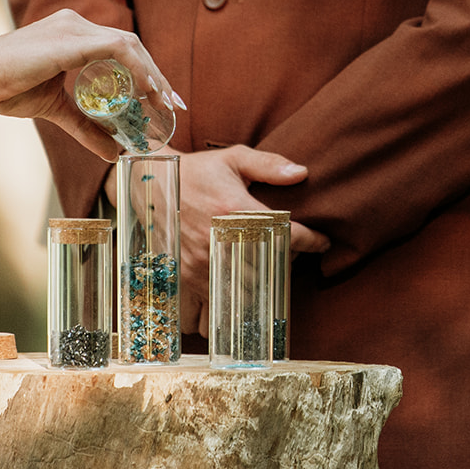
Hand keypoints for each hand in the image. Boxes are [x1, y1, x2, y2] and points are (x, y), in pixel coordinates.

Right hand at [0, 9, 183, 158]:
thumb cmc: (5, 87)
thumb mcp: (56, 110)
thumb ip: (86, 127)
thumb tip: (112, 152)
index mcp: (73, 34)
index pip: (122, 48)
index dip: (147, 73)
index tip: (164, 100)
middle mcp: (76, 24)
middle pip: (132, 45)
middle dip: (157, 75)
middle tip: (174, 105)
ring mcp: (73, 28)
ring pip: (129, 44)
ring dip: (151, 74)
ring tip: (163, 102)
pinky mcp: (68, 41)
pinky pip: (116, 49)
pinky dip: (136, 70)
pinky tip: (145, 92)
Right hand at [106, 145, 330, 329]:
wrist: (148, 183)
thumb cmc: (195, 170)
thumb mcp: (232, 158)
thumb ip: (269, 164)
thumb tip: (303, 172)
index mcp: (235, 208)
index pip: (287, 232)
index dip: (311, 240)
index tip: (322, 241)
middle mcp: (219, 240)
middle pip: (270, 268)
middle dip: (286, 264)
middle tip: (288, 255)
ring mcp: (201, 263)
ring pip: (244, 294)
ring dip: (259, 290)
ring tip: (262, 276)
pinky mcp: (186, 277)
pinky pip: (210, 306)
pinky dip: (224, 310)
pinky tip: (232, 299)